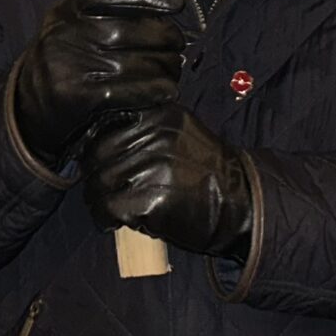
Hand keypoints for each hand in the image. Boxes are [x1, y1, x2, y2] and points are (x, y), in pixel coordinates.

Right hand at [10, 0, 187, 168]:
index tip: (176, 3)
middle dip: (166, 38)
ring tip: (174, 69)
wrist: (30, 103)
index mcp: (70, 6)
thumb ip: (116, 4)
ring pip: (136, 62)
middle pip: (134, 30)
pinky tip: (167, 91)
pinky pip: (129, 91)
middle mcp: (68, 31)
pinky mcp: (77, 96)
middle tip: (178, 46)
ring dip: (166, 67)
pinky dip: (155, 91)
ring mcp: (71, 64)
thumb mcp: (79, 21)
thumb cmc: (70, 54)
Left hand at [83, 107, 254, 260]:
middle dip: (95, 176)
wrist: (239, 203)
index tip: (100, 162)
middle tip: (103, 193)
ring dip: (99, 200)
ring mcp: (154, 166)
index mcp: (160, 114)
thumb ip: (144, 129)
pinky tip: (116, 222)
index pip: (106, 125)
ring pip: (100, 182)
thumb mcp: (179, 133)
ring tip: (111, 210)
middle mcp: (156, 134)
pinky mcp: (151, 198)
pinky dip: (107, 218)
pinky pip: (110, 208)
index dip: (97, 147)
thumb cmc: (205, 172)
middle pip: (98, 154)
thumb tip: (97, 139)